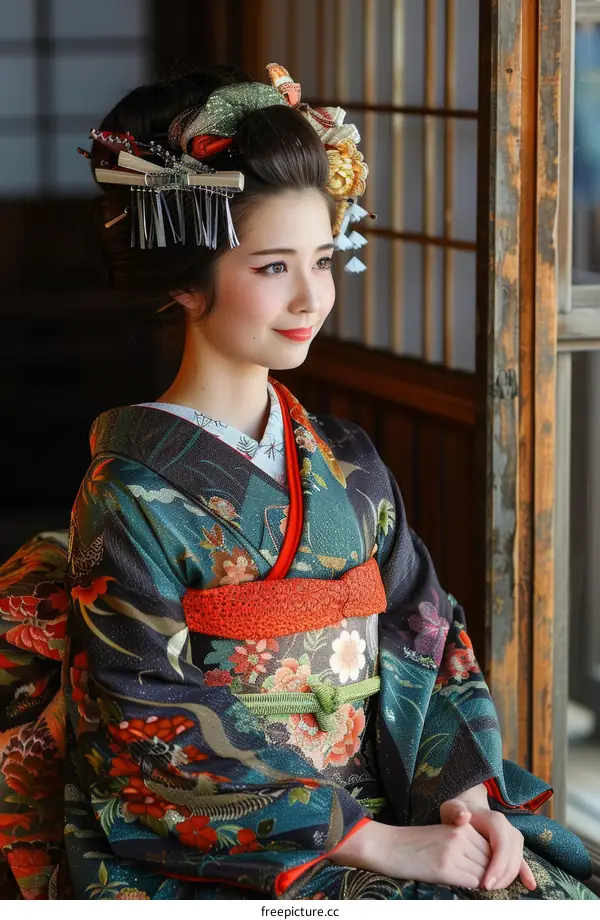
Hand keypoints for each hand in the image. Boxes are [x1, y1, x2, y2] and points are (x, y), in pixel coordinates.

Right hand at [330, 819, 491, 888]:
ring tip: (466, 882)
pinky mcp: (446, 868)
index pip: (491, 848)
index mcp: (463, 825)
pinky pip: (473, 883)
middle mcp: (462, 835)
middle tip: (481, 883)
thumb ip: (468, 844)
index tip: (486, 874)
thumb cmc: (417, 845)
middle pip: (491, 861)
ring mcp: (455, 850)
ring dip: (481, 882)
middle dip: (489, 875)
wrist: (390, 846)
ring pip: (485, 874)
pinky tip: (459, 885)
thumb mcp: (445, 835)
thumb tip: (491, 867)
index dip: (491, 864)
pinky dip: (472, 889)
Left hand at [440, 798, 535, 891]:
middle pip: (512, 858)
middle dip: (501, 877)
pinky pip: (522, 862)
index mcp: (496, 821)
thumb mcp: (452, 808)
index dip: (496, 867)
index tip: (485, 884)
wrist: (471, 807)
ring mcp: (515, 839)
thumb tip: (464, 817)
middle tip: (485, 889)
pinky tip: (530, 885)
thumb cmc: (459, 811)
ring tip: (491, 889)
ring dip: (506, 879)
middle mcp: (509, 830)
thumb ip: (455, 811)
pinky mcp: (516, 847)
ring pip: (517, 863)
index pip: (501, 848)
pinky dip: (526, 874)